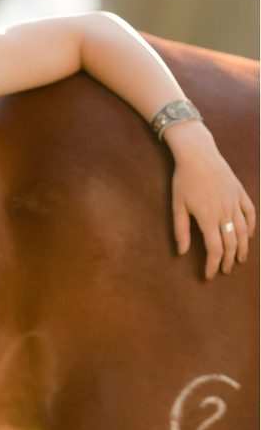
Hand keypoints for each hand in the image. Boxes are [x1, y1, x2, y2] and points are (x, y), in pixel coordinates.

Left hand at [167, 122, 255, 277]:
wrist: (198, 154)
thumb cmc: (184, 180)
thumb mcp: (177, 205)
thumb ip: (181, 229)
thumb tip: (181, 252)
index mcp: (207, 218)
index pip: (214, 250)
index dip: (212, 265)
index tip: (209, 275)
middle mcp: (224, 213)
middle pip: (231, 244)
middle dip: (228, 261)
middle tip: (225, 270)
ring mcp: (235, 202)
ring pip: (244, 231)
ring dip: (243, 248)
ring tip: (240, 259)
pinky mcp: (240, 193)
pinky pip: (250, 213)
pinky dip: (252, 227)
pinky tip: (249, 236)